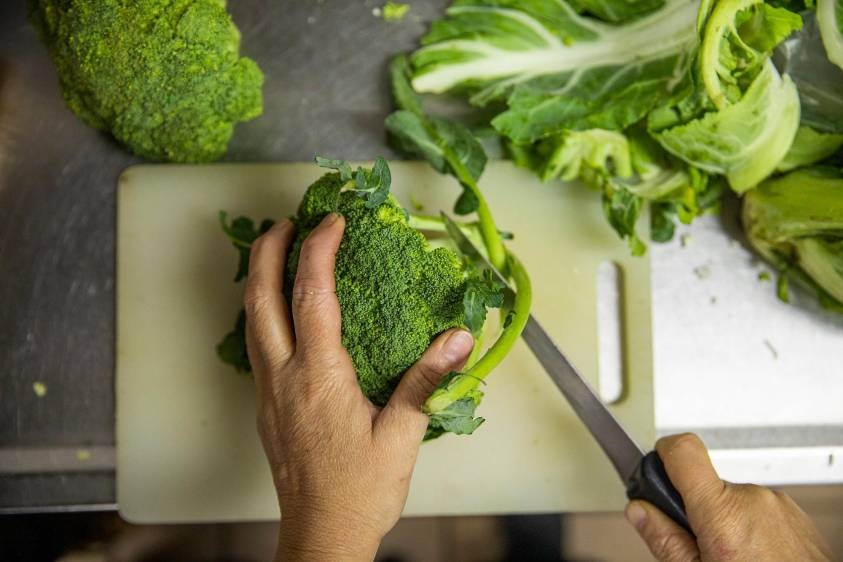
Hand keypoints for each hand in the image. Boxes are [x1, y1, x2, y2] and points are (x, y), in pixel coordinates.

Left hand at [245, 213, 474, 561]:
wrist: (322, 534)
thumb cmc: (364, 490)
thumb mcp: (402, 434)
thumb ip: (426, 380)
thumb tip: (459, 336)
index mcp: (320, 376)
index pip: (313, 296)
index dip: (319, 251)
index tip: (332, 222)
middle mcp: (284, 376)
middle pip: (260, 299)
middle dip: (267, 252)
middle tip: (286, 223)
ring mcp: (268, 391)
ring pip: (251, 321)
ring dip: (259, 279)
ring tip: (277, 254)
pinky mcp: (265, 406)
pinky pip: (257, 344)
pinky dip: (264, 311)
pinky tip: (282, 311)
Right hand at [625, 433, 832, 560]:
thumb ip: (665, 540)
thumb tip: (640, 511)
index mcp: (723, 513)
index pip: (683, 450)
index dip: (663, 454)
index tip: (656, 469)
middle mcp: (753, 498)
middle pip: (705, 486)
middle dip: (696, 512)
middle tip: (701, 548)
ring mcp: (778, 505)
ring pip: (733, 502)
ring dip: (726, 524)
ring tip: (734, 559)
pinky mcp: (795, 514)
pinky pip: (758, 512)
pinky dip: (750, 531)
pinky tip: (754, 557)